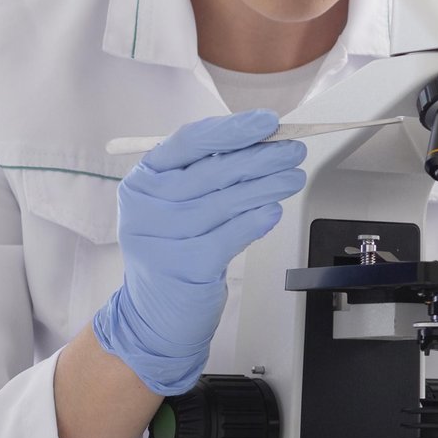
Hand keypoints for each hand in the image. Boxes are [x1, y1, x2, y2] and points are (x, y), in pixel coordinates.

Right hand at [92, 110, 306, 394]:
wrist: (153, 315)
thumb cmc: (175, 248)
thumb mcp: (178, 205)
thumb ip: (209, 173)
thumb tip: (263, 141)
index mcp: (142, 181)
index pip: (188, 142)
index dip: (231, 130)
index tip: (268, 122)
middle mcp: (144, 206)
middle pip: (211, 171)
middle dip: (260, 157)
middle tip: (295, 150)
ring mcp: (160, 238)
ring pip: (223, 202)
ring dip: (266, 186)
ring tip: (293, 177)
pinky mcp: (182, 267)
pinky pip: (227, 237)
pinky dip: (253, 221)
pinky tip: (273, 211)